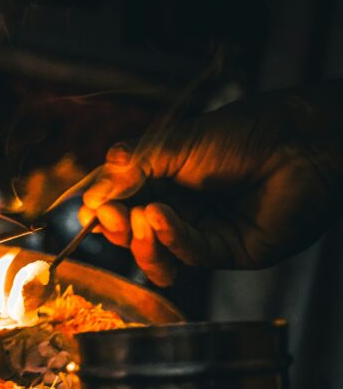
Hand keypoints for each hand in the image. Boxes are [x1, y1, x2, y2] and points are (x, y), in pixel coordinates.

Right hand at [78, 90, 340, 285]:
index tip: (90, 208)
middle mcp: (185, 212)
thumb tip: (89, 200)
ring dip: (141, 242)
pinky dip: (170, 237)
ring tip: (141, 218)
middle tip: (110, 214)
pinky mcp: (230, 252)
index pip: (125, 207)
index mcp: (168, 183)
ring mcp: (206, 235)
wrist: (299, 139)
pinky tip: (162, 216)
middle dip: (118, 228)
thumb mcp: (172, 146)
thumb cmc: (243, 132)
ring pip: (159, 256)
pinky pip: (189, 254)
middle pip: (136, 237)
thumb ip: (130, 173)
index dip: (105, 211)